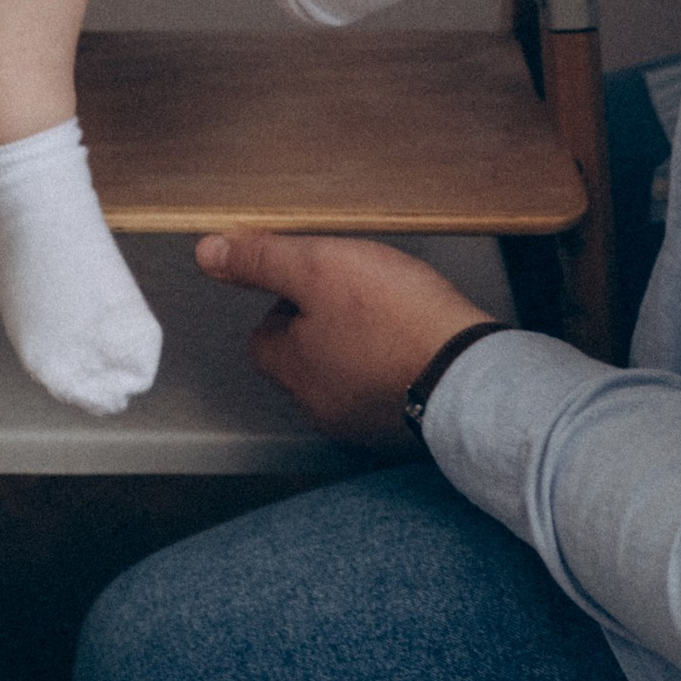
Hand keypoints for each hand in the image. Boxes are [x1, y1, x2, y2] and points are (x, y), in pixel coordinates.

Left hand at [196, 231, 496, 444]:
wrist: (471, 373)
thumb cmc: (399, 319)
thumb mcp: (319, 267)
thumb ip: (261, 259)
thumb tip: (208, 252)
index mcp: (294, 369)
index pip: (264, 337)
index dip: (287, 303)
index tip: (318, 281)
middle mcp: (321, 406)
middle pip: (304, 359)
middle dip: (325, 327)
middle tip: (360, 294)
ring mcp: (365, 422)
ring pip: (345, 377)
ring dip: (361, 348)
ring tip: (393, 315)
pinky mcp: (407, 428)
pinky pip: (385, 392)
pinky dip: (394, 369)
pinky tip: (417, 343)